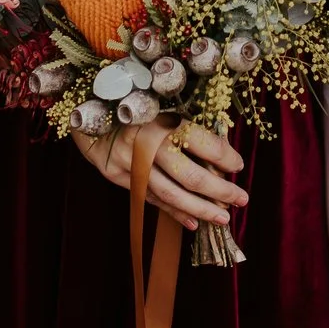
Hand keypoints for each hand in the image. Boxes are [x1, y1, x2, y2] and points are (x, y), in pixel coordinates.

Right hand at [74, 117, 246, 231]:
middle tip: (242, 199)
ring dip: (201, 209)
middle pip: (190, 176)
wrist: (86, 112)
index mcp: (162, 118)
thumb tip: (222, 154)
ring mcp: (129, 163)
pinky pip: (151, 199)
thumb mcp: (162, 105)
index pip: (202, 143)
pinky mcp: (117, 176)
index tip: (238, 165)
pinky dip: (174, 213)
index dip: (225, 157)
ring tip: (223, 217)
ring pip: (171, 194)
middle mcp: (146, 143)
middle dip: (220, 191)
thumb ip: (188, 127)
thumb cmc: (134, 105)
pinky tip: (193, 222)